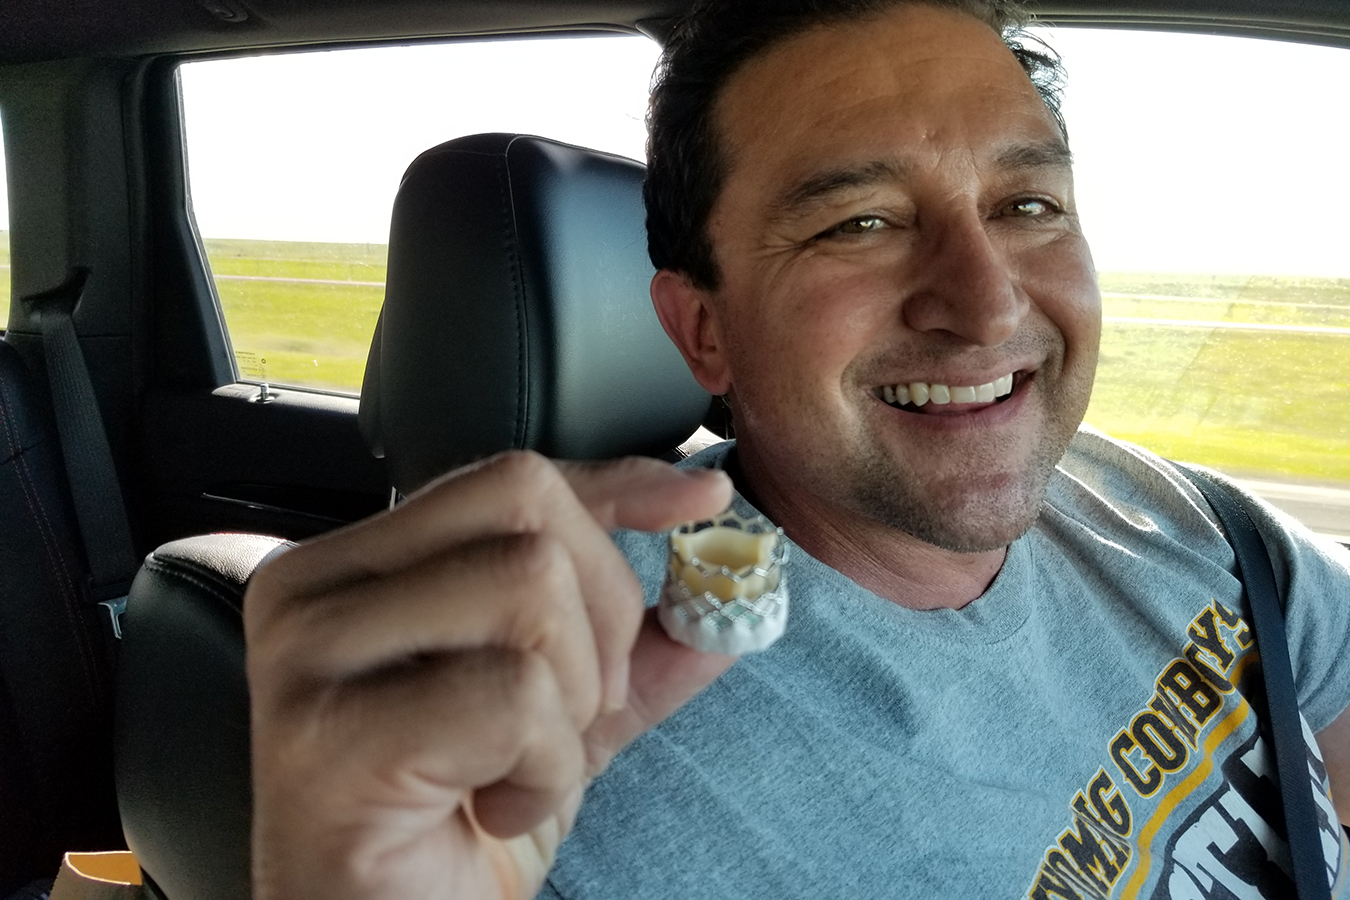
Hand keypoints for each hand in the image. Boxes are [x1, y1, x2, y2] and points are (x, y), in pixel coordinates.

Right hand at [245, 452, 734, 899]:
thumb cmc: (456, 826)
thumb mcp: (563, 715)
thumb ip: (636, 644)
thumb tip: (728, 575)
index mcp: (357, 565)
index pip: (509, 477)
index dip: (620, 484)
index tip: (702, 500)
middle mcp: (312, 588)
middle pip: (527, 509)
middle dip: (602, 618)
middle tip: (571, 719)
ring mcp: (307, 655)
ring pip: (528, 587)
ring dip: (570, 704)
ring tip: (521, 771)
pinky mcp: (328, 736)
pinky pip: (512, 694)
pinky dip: (545, 767)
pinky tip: (498, 811)